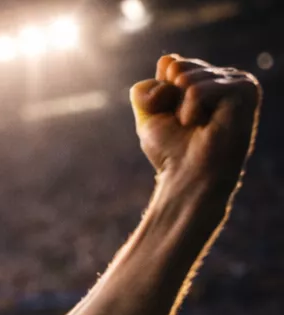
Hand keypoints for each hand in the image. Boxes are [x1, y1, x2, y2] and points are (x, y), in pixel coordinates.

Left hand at [131, 54, 260, 197]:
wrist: (188, 176)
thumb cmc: (171, 151)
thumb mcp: (148, 116)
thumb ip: (147, 87)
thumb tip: (167, 60)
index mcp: (206, 79)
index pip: (170, 63)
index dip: (159, 94)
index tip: (171, 118)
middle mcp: (224, 76)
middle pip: (177, 66)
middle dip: (168, 98)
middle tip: (185, 123)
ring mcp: (238, 80)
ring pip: (186, 77)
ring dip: (181, 108)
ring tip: (197, 126)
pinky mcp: (245, 89)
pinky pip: (198, 89)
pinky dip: (191, 110)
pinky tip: (204, 125)